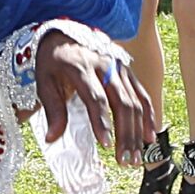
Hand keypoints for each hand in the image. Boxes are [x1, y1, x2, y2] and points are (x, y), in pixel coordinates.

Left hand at [33, 26, 150, 165]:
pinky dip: (148, 116)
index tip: (105, 145)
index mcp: (81, 67)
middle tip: (123, 161)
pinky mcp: (128, 71)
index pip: (95, 98)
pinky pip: (142, 94)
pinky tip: (150, 136)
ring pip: (135, 101)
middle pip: (121, 102)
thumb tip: (52, 140)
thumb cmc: (52, 61)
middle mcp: (105, 66)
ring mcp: (120, 67)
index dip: (102, 121)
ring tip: (134, 158)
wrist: (65, 32)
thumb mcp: (44, 81)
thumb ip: (52, 110)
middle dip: (125, 134)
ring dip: (137, 131)